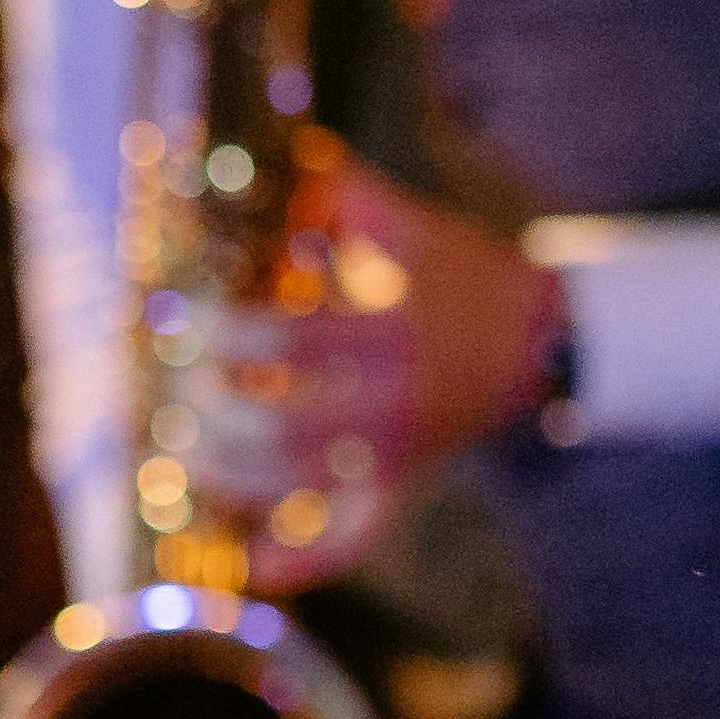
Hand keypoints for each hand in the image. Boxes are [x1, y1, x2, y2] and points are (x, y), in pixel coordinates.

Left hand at [170, 143, 563, 588]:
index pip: (289, 343)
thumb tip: (280, 153)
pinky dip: (298, 562)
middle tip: (179, 390)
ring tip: (180, 455)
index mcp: (393, 336)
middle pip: (279, 427)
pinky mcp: (401, 485)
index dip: (227, 337)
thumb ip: (346, 194)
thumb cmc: (465, 276)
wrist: (540, 343)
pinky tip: (244, 565)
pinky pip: (351, 538)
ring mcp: (396, 455)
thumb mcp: (414, 228)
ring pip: (297, 487)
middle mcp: (393, 407)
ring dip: (227, 478)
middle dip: (213, 412)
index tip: (191, 325)